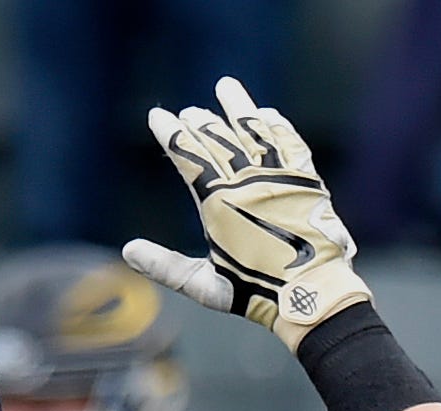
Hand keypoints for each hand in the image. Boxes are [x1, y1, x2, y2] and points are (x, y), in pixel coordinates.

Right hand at [123, 77, 369, 351]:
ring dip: (238, 108)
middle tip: (190, 112)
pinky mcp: (306, 180)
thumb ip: (166, 266)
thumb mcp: (204, 286)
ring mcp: (278, 177)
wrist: (311, 293)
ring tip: (226, 86)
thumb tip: (128, 251)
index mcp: (218, 204)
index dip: (170, 134)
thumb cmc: (256, 294)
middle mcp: (247, 183)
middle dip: (200, 122)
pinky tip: (267, 114)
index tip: (158, 117)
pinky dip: (277, 126)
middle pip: (218, 139)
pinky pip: (290, 143)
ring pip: (254, 131)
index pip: (187, 157)